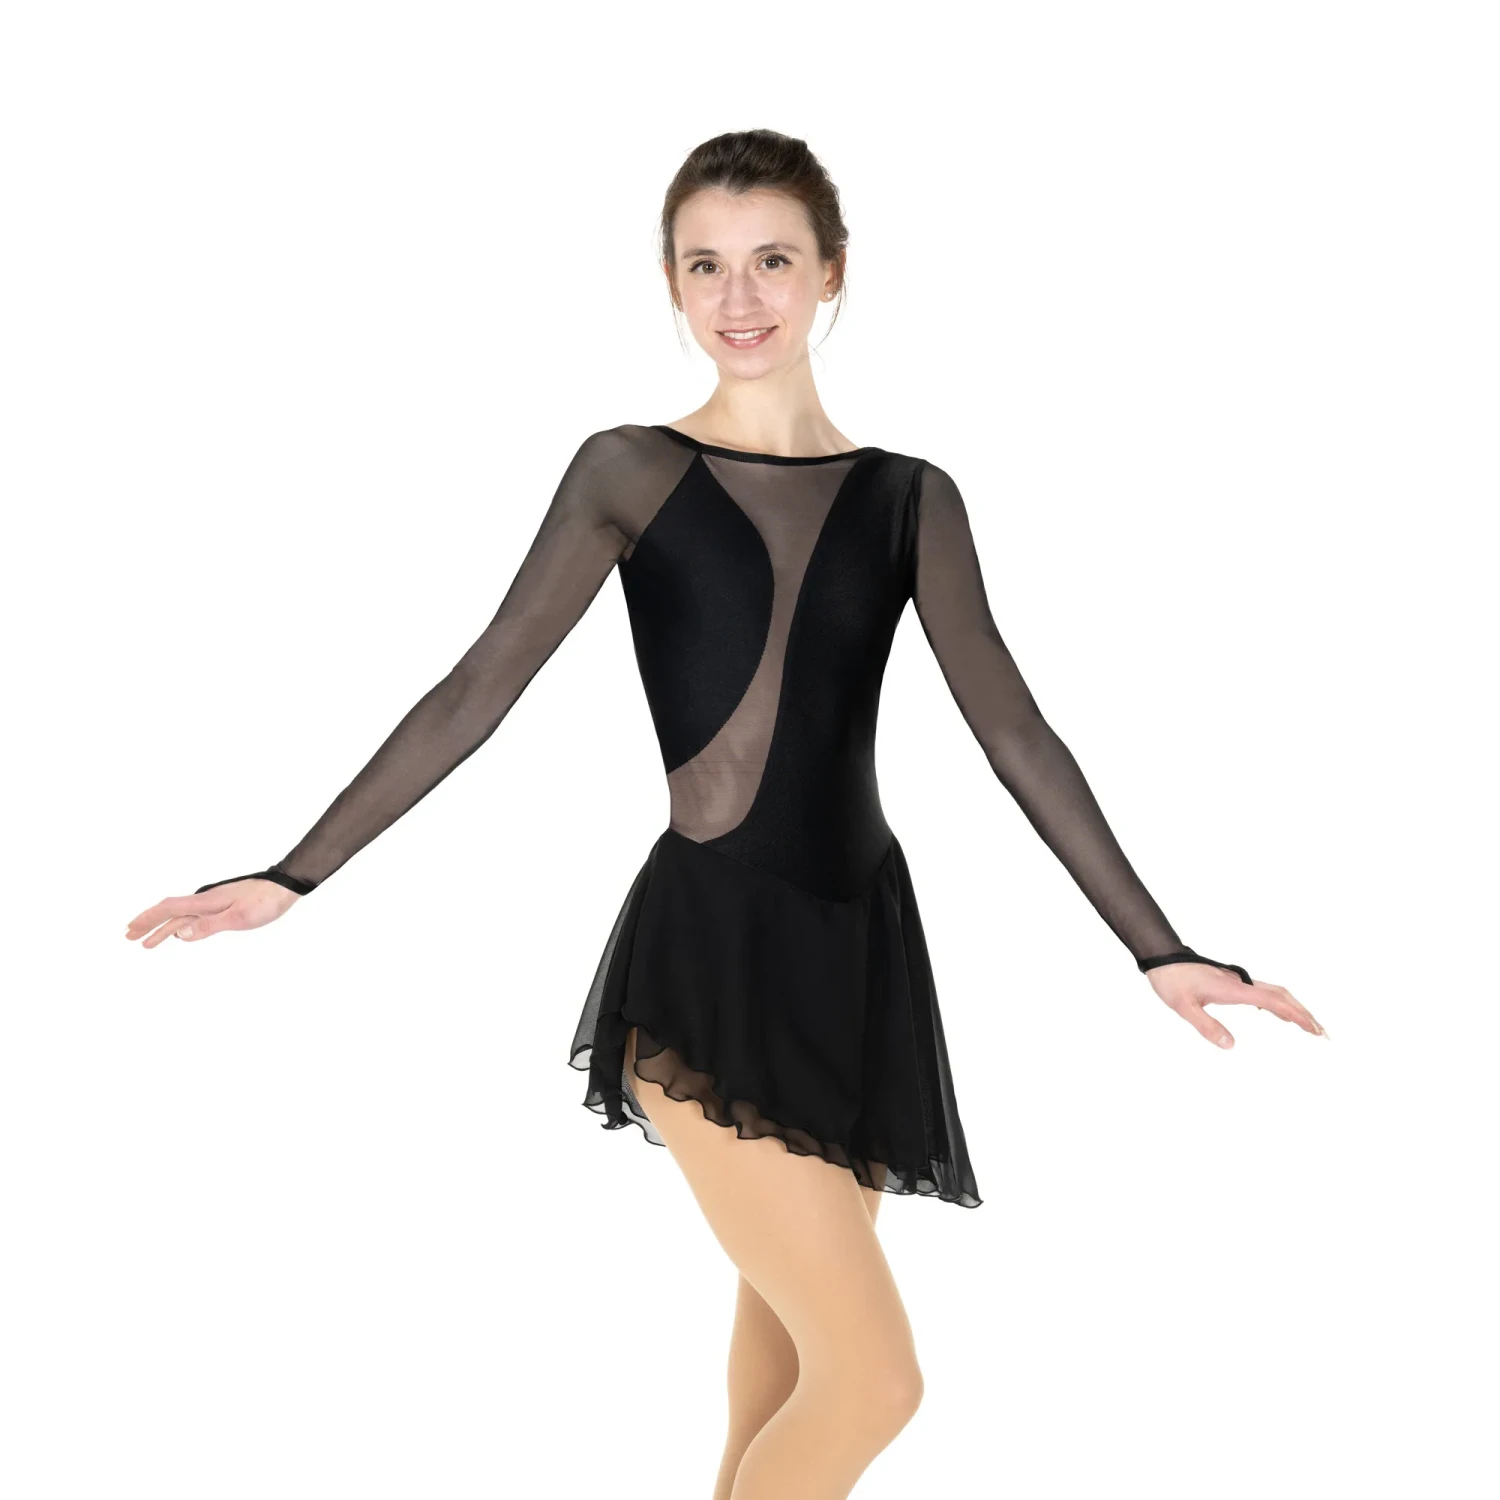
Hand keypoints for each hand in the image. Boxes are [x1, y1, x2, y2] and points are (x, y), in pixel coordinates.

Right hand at [124, 879, 300, 947]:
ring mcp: (214, 902)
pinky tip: (179, 932)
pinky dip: (180, 925)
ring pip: (181, 916)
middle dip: (148, 924)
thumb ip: (208, 926)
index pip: (169, 909)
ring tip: (147, 942)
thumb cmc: (265, 902)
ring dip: (162, 927)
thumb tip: (178, 935)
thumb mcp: (239, 918)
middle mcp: (205, 900)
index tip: (130, 930)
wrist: (285, 885)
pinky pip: (194, 916)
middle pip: (169, 911)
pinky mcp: (223, 905)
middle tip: (129, 936)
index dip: (148, 919)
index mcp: (205, 902)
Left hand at [1146, 963, 1325, 1048]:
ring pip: (1273, 991)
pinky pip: (1262, 991)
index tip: (1314, 1029)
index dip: (1296, 1015)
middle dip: (1303, 1013)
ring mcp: (1236, 982)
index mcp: (1233, 989)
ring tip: (1308, 1025)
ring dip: (1293, 1007)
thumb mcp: (1184, 1007)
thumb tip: (1231, 1045)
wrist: (1161, 957)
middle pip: (1281, 995)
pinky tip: (1277, 1013)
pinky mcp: (1231, 982)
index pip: (1273, 1001)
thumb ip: (1206, 1026)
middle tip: (1322, 1033)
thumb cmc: (1171, 980)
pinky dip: (1277, 1002)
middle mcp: (1239, 983)